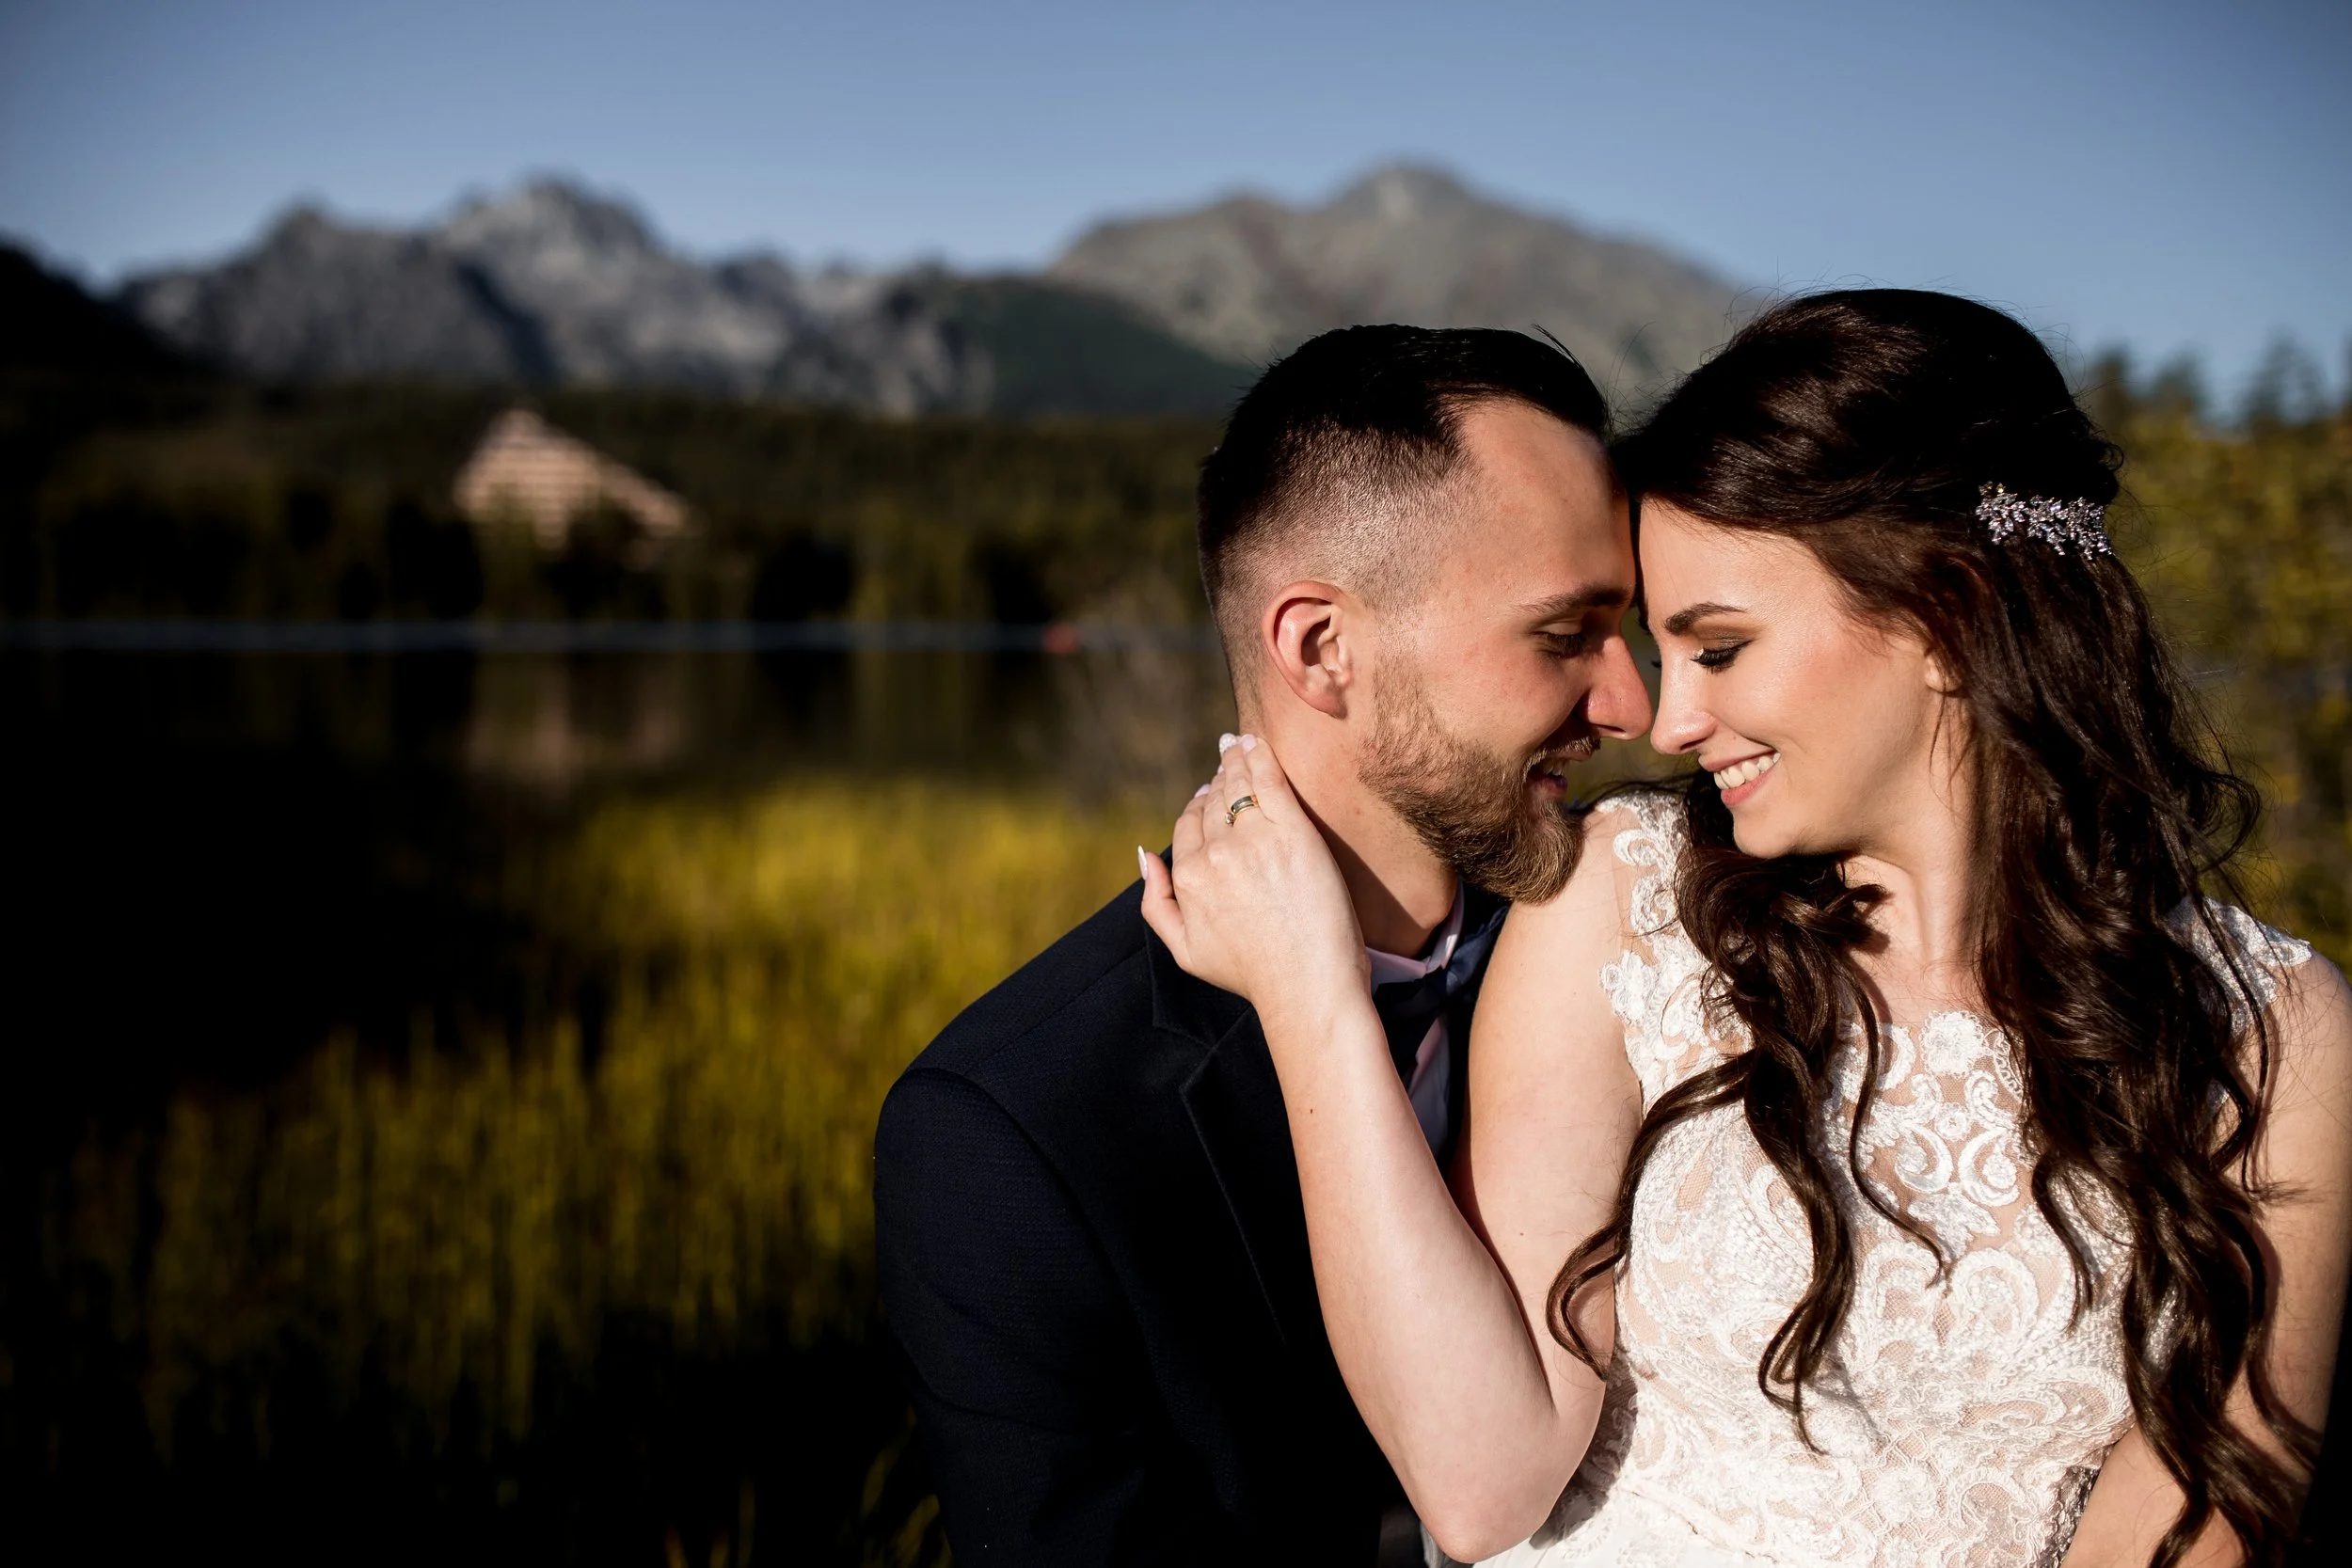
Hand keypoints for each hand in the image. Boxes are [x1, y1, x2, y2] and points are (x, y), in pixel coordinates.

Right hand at [1138, 734, 1368, 1017]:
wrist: (1307, 985)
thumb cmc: (1252, 974)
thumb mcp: (1185, 950)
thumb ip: (1157, 903)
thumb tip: (1145, 856)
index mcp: (1189, 877)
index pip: (1188, 825)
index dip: (1198, 807)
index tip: (1208, 794)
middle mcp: (1215, 854)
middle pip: (1213, 803)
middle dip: (1218, 781)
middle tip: (1227, 761)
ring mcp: (1254, 840)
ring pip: (1238, 787)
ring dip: (1236, 761)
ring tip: (1239, 745)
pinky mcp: (1293, 832)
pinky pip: (1269, 781)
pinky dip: (1259, 757)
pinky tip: (1256, 743)